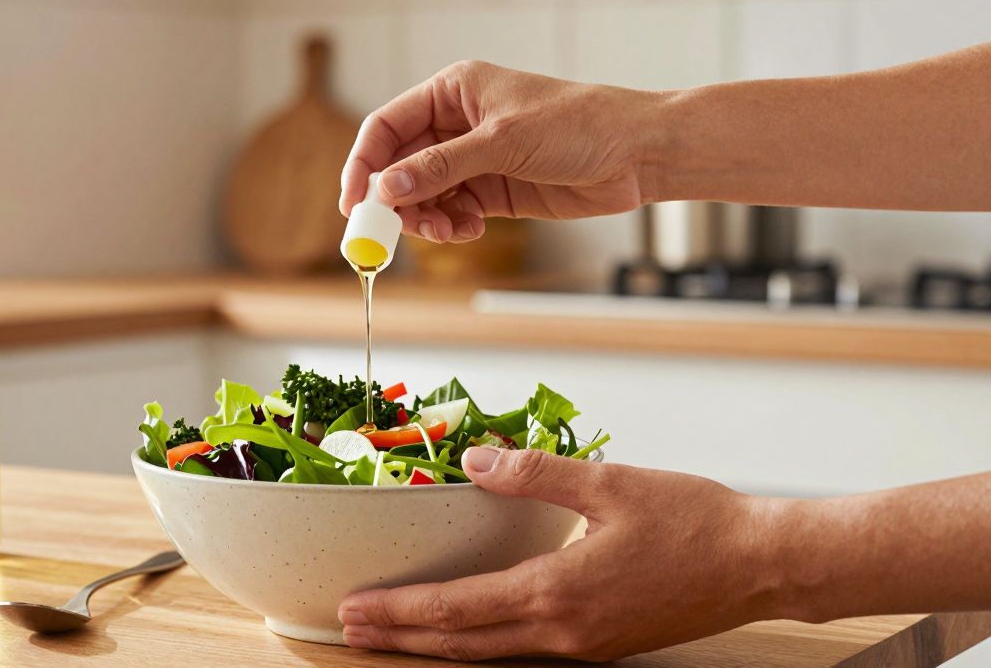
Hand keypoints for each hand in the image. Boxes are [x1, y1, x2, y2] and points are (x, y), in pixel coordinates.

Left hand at [337, 446, 783, 661]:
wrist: (762, 565)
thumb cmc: (696, 523)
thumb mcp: (610, 483)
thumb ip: (536, 474)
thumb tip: (477, 464)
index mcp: (558, 592)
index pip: (457, 609)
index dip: (399, 612)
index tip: (354, 610)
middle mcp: (564, 631)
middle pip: (462, 644)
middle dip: (401, 638)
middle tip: (351, 629)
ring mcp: (583, 645)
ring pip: (491, 653)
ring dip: (436, 644)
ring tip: (393, 634)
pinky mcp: (602, 644)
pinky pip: (524, 650)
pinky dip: (481, 642)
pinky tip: (469, 628)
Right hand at [338, 61, 660, 242]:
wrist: (637, 154)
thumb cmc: (579, 125)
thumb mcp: (502, 143)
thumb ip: (441, 166)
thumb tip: (386, 188)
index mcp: (454, 91)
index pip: (387, 126)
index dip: (363, 164)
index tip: (353, 203)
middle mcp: (457, 123)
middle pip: (399, 166)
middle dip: (394, 200)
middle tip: (392, 233)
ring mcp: (474, 159)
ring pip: (422, 195)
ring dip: (424, 218)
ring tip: (446, 232)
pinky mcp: (493, 191)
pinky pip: (451, 212)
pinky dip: (450, 226)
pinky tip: (469, 231)